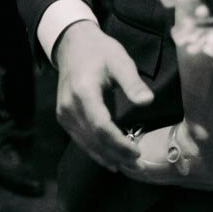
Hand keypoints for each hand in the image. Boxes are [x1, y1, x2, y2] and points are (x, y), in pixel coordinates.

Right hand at [53, 21, 153, 172]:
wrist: (72, 45)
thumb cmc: (100, 51)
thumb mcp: (120, 60)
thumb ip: (133, 82)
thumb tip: (148, 102)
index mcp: (83, 92)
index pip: (101, 126)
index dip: (119, 143)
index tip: (137, 152)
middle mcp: (70, 107)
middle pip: (94, 139)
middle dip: (117, 155)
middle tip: (139, 166)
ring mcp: (64, 114)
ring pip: (86, 144)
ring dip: (108, 157)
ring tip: (130, 166)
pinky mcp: (64, 118)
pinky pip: (81, 140)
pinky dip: (97, 151)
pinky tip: (112, 160)